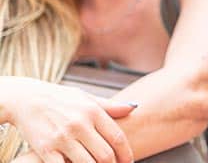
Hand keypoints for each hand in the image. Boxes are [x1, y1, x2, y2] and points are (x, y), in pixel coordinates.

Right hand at [4, 77, 134, 162]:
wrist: (27, 99)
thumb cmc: (60, 98)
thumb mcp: (86, 97)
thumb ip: (109, 106)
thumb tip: (133, 107)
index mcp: (92, 112)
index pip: (117, 137)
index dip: (126, 153)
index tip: (129, 161)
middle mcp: (79, 125)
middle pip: (105, 154)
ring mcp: (62, 138)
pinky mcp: (46, 149)